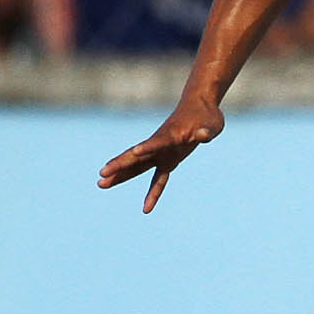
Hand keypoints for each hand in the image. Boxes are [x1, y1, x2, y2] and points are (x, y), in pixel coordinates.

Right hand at [98, 97, 225, 212]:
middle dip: (119, 166)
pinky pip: (157, 179)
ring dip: (121, 176)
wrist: (199, 106)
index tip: (135, 152)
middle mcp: (162, 144)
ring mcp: (162, 153)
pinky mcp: (169, 161)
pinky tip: (146, 206)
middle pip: (137, 157)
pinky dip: (153, 191)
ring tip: (101, 185)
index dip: (148, 147)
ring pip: (138, 167)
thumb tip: (203, 135)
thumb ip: (206, 131)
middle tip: (101, 175)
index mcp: (172, 134)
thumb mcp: (212, 124)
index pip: (158, 142)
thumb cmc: (207, 115)